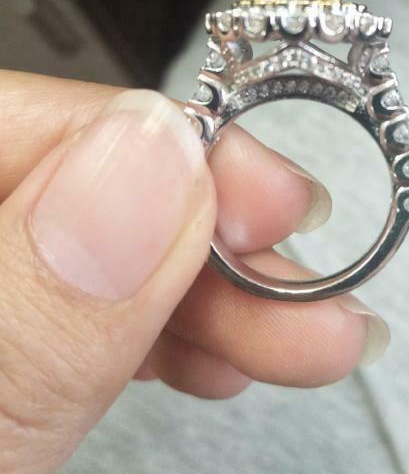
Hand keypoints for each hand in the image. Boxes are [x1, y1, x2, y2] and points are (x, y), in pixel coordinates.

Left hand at [0, 71, 388, 471]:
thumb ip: (42, 293)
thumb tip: (157, 154)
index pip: (57, 125)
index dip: (179, 150)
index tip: (275, 199)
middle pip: (103, 192)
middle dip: (225, 241)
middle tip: (311, 282)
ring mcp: (12, 286)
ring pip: (125, 254)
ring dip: (228, 296)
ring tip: (306, 335)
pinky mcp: (29, 333)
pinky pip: (115, 306)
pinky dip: (184, 329)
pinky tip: (230, 350)